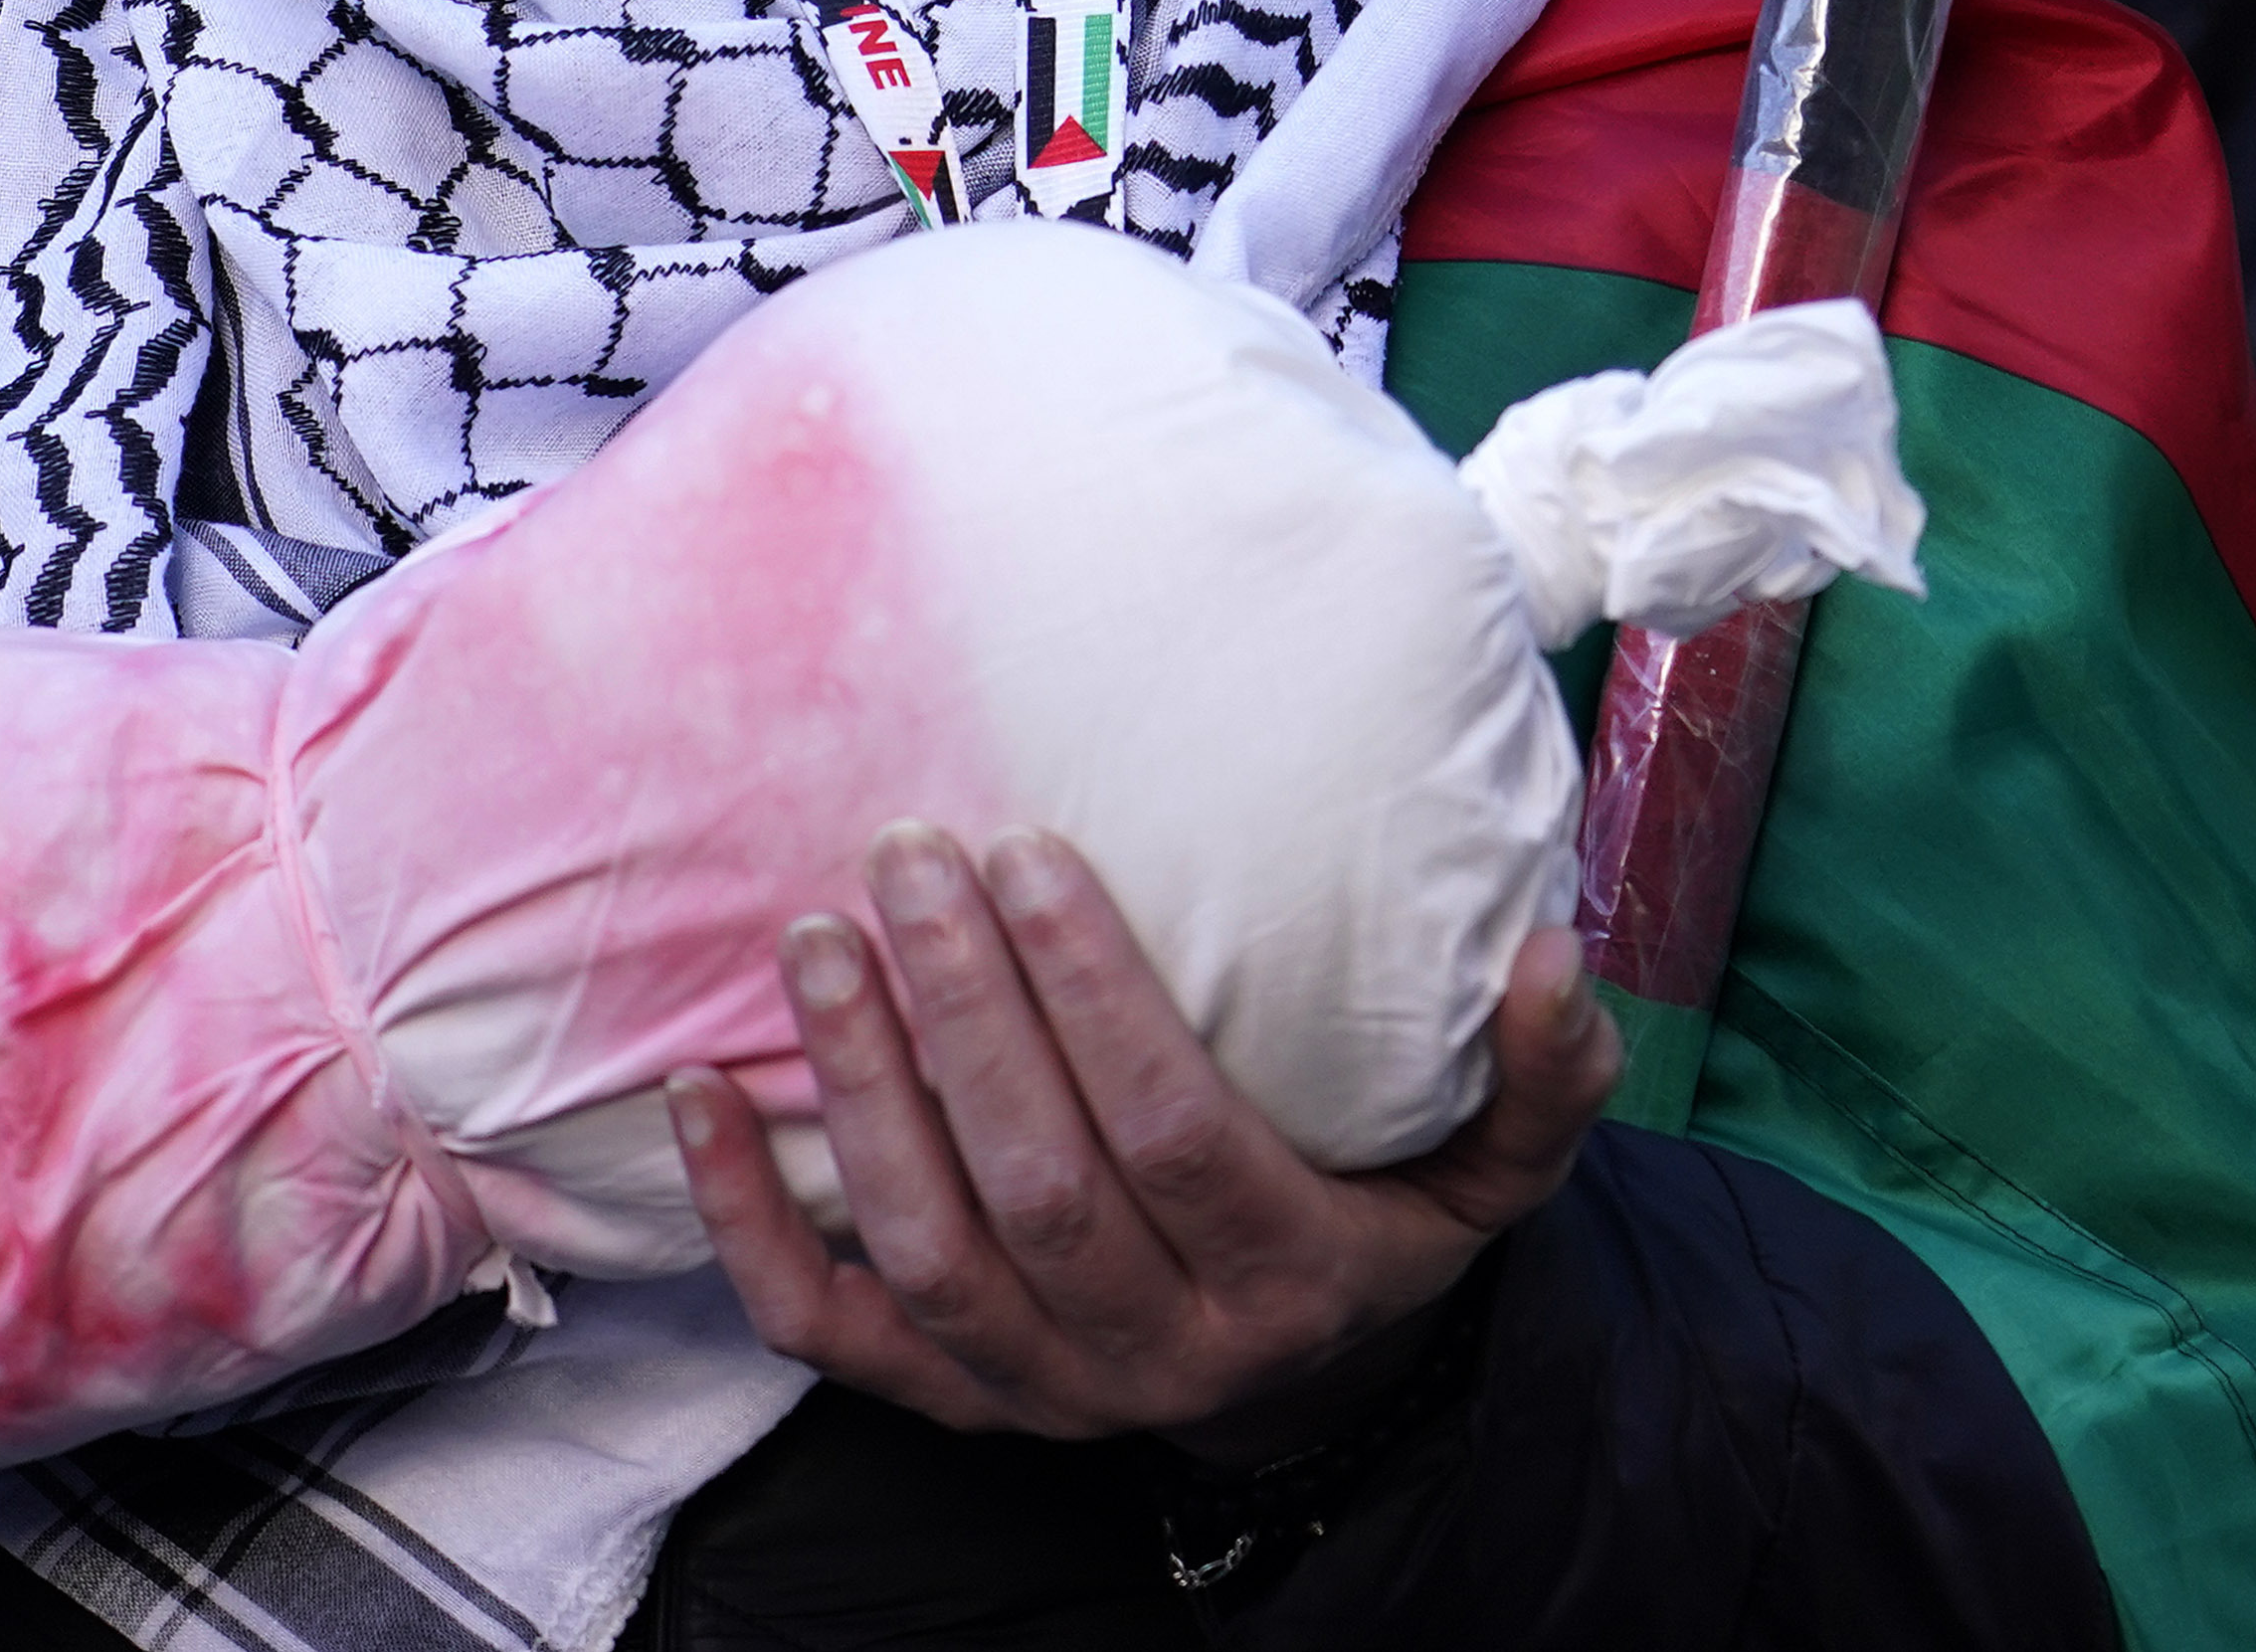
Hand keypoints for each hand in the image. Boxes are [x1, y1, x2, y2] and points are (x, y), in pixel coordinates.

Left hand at [669, 823, 1617, 1464]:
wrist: (1302, 1390)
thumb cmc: (1378, 1218)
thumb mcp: (1491, 1173)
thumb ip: (1540, 1078)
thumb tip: (1555, 960)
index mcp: (1287, 1280)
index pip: (1169, 1134)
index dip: (1089, 995)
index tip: (1029, 851)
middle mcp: (1159, 1353)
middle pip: (1035, 1183)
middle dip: (961, 1010)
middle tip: (910, 851)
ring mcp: (1041, 1390)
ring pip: (925, 1251)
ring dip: (857, 1089)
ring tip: (819, 936)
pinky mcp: (949, 1404)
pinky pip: (825, 1333)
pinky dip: (747, 1224)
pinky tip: (699, 1094)